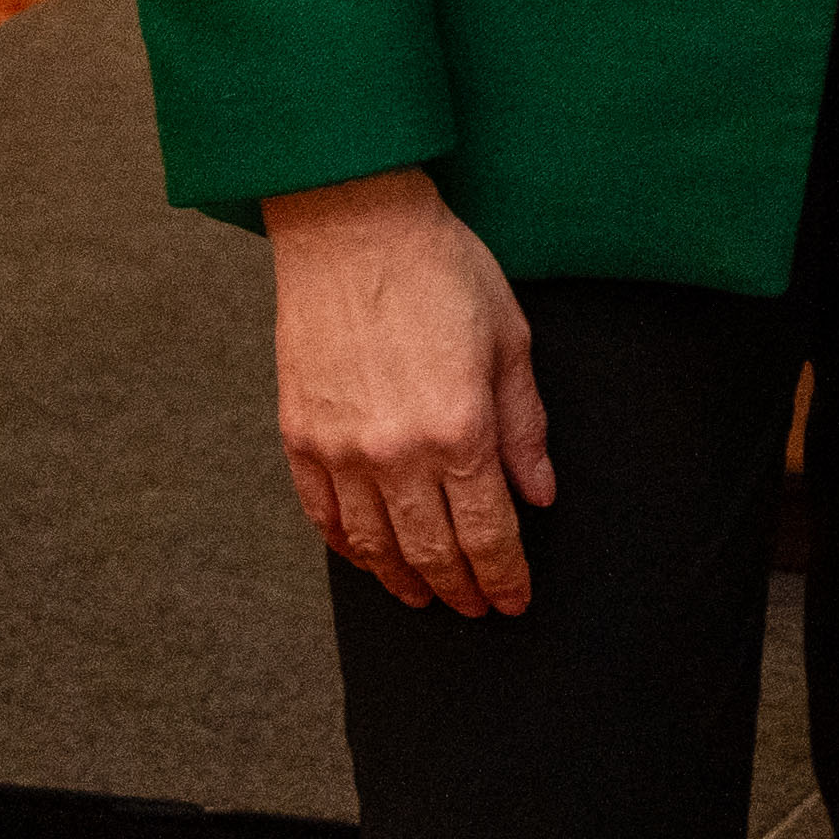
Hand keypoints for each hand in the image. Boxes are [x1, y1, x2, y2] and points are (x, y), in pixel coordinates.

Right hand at [263, 167, 550, 613]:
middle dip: (460, 589)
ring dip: (403, 579)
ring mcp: (338, 450)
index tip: (516, 600)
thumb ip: (525, 427)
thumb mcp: (511, 341)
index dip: (505, 576)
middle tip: (478, 609)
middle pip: (431, 550)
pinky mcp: (297, 438)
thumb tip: (541, 494)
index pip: (488, 532)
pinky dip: (348, 548)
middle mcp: (395, 453)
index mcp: (459, 429)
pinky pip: (323, 516)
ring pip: (373, 545)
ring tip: (427, 597)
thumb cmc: (443, 272)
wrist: (353, 229)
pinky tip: (369, 559)